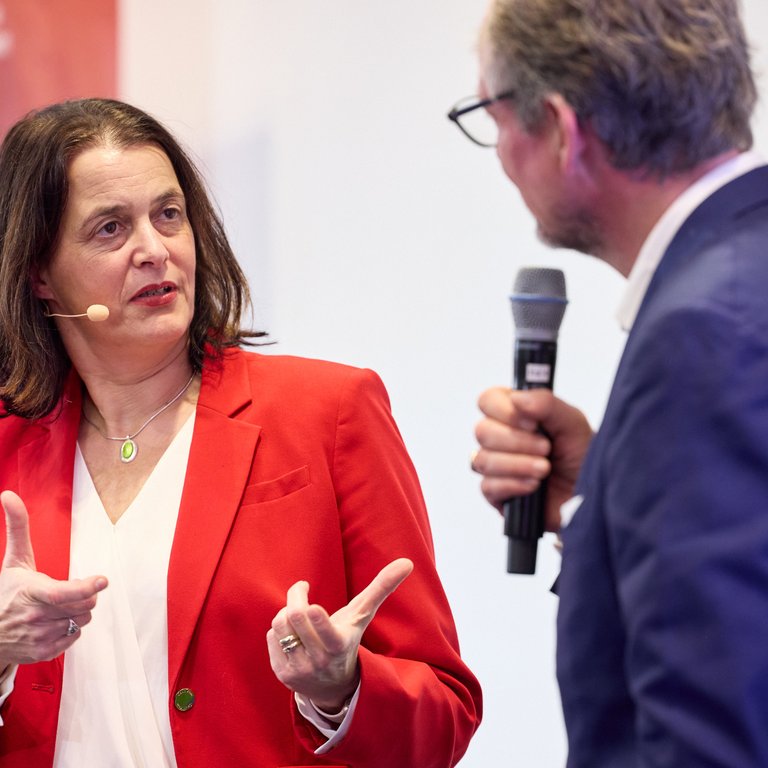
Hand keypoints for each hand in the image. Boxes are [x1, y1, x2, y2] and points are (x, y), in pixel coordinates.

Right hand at [0, 490, 107, 666]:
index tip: (102, 579)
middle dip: (85, 594)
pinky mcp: (44, 652)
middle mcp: (36, 617)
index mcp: (31, 593)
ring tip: (59, 605)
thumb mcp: (14, 560)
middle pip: (84, 604)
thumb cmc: (4, 593)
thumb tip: (8, 495)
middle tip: (71, 588)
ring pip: (83, 619)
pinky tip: (55, 620)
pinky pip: (75, 636)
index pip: (64, 593)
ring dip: (78, 610)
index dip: (87, 587)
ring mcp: (40, 637)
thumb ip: (17, 527)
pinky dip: (71, 627)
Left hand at [267, 557, 413, 711]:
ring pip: (280, 626)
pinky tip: (293, 636)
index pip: (321, 627)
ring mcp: (298, 669)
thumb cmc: (349, 639)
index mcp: (339, 644)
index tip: (310, 599)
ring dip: (286, 612)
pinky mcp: (282, 673)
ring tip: (298, 614)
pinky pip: (271, 638)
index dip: (312, 612)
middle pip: (293, 617)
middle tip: (301, 588)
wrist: (334, 685)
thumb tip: (407, 562)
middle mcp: (318, 660)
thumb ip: (382, 588)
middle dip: (295, 596)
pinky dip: (279, 630)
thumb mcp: (363, 616)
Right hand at [473, 388, 592, 531]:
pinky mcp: (496, 494)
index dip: (504, 411)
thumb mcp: (573, 424)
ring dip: (518, 464)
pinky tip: (534, 486)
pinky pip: (488, 487)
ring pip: (483, 459)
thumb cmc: (582, 456)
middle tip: (546, 449)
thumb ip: (547, 404)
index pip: (488, 400)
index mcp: (515, 414)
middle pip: (482, 431)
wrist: (592, 493)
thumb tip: (516, 398)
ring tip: (544, 469)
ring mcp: (496, 466)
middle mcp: (500, 438)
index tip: (533, 423)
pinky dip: (514, 485)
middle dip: (517, 442)